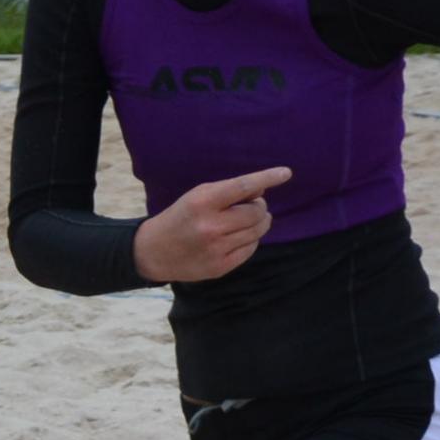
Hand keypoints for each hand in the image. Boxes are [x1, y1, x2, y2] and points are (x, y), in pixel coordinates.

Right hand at [132, 165, 289, 283]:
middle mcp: (210, 226)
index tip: (286, 173)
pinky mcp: (220, 266)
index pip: (243, 186)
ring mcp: (216, 249)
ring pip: (258, 230)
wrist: (153, 252)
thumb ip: (229, 191)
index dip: (267, 178)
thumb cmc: (180, 217)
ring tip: (242, 221)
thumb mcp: (198, 196)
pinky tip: (236, 237)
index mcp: (202, 203)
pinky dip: (250, 239)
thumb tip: (263, 188)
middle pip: (257, 211)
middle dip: (258, 206)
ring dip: (257, 222)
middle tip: (246, 206)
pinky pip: (251, 248)